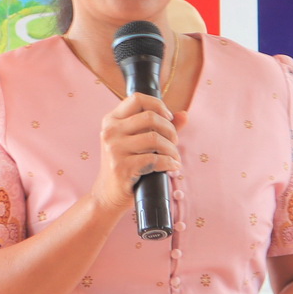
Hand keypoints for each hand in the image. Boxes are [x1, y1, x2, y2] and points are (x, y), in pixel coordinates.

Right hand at [89, 93, 185, 215]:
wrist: (108, 194)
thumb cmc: (125, 165)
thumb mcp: (137, 142)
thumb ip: (160, 127)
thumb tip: (184, 114)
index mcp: (111, 120)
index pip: (137, 98)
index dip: (158, 104)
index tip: (169, 117)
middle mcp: (110, 132)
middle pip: (150, 117)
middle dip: (170, 129)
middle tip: (174, 142)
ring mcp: (114, 149)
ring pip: (154, 138)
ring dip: (171, 149)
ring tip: (174, 157)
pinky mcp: (121, 167)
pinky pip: (155, 159)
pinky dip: (169, 163)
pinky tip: (172, 167)